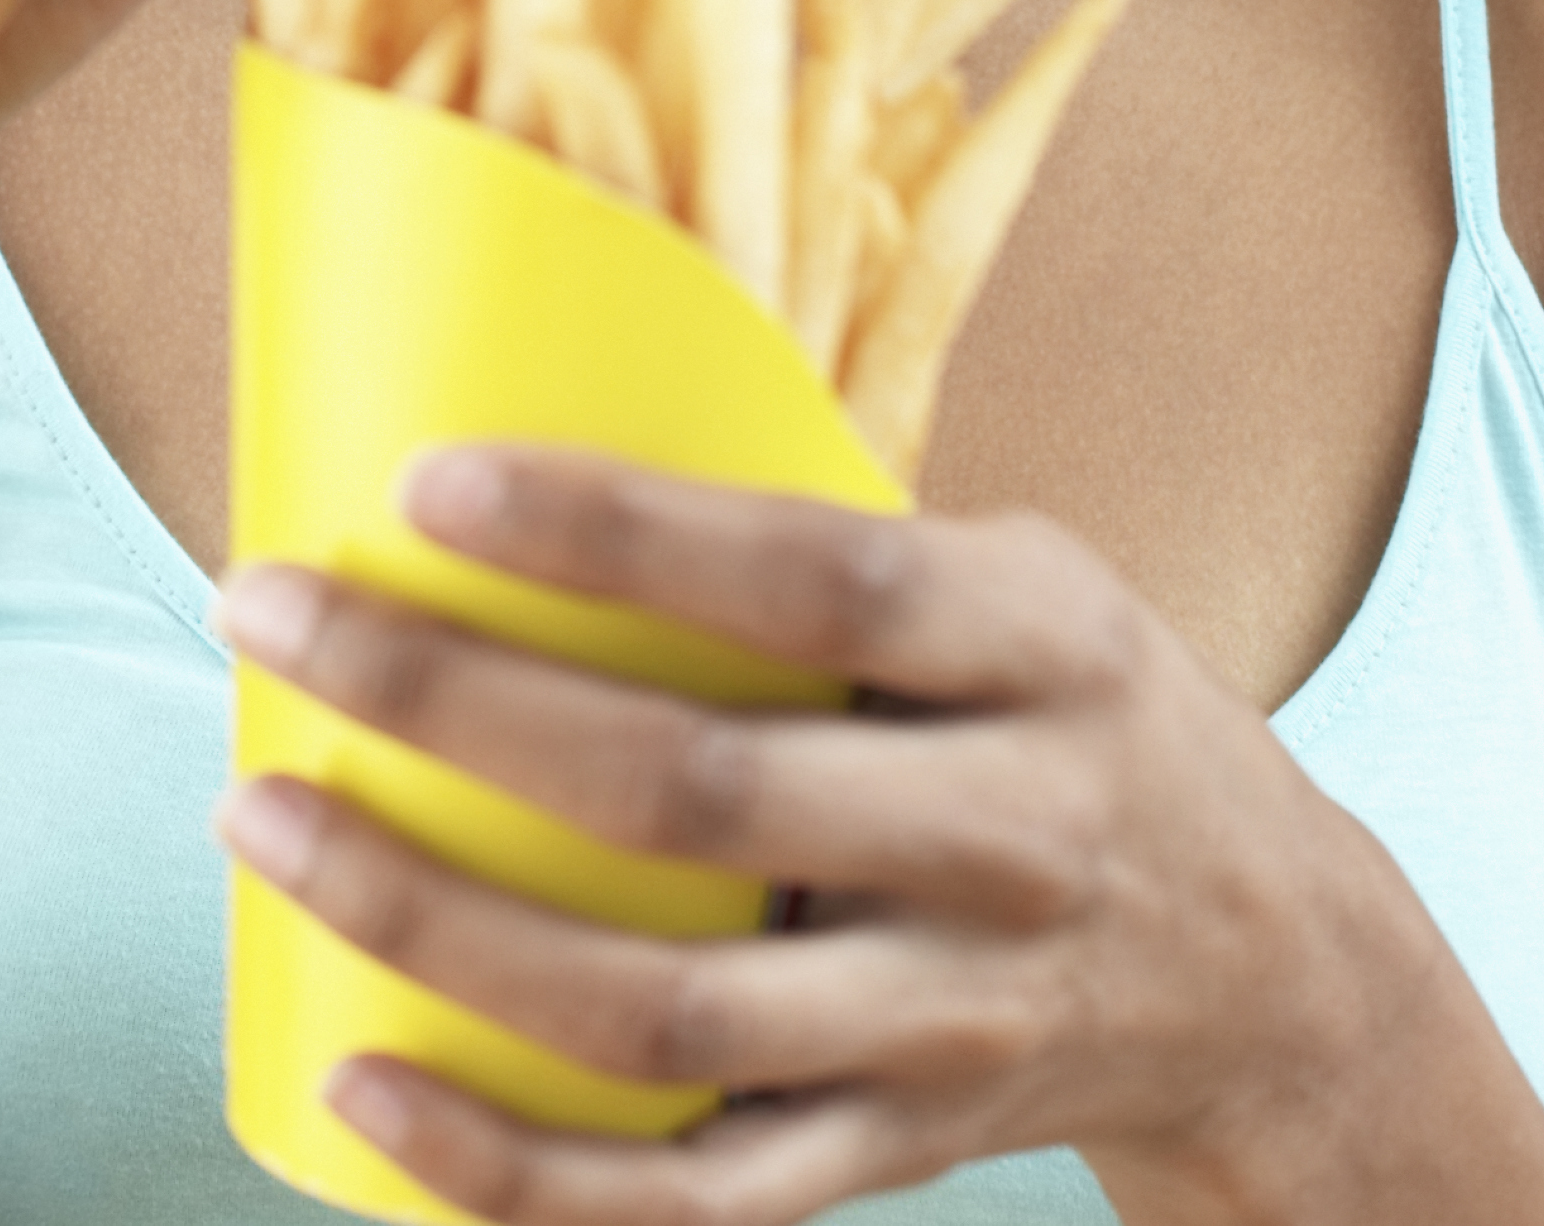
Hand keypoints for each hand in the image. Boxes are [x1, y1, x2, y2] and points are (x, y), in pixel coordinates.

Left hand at [211, 445, 1543, 1223]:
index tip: (420, 480)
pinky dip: (516, 1169)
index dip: (617, 535)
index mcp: (1044, 649)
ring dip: (434, 927)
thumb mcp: (1017, 581)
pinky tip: (364, 1082)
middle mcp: (1013, 845)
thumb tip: (514, 398)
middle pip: (703, 796)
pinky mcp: (896, 1154)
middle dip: (450, 705)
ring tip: (264, 820)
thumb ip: (815, 539)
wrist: (1279, 976)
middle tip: (266, 615)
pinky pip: (688, 1199)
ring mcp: (954, 1025)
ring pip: (667, 1015)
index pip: (821, 583)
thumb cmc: (1063, 717)